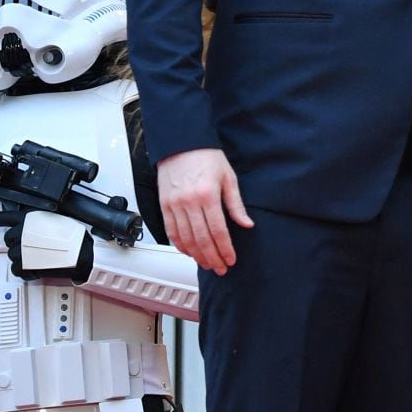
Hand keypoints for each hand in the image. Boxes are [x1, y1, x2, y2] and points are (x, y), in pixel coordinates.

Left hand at [0, 205, 93, 282]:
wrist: (82, 254)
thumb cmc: (74, 238)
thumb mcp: (57, 221)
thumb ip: (39, 224)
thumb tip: (33, 229)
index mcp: (29, 220)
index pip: (7, 217)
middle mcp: (21, 234)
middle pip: (8, 239)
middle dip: (18, 242)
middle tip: (34, 246)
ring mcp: (20, 250)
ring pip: (12, 256)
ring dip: (23, 257)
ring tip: (41, 256)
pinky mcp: (22, 267)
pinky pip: (16, 270)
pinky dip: (25, 270)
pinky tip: (38, 266)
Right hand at [157, 148, 252, 274]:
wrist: (181, 144)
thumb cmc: (207, 157)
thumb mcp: (228, 178)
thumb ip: (236, 204)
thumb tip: (247, 224)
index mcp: (207, 195)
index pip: (218, 231)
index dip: (225, 249)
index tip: (231, 260)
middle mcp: (188, 203)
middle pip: (201, 239)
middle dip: (212, 257)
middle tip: (220, 268)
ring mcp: (174, 205)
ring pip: (185, 239)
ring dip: (196, 255)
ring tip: (207, 264)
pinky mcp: (164, 205)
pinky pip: (171, 231)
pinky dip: (180, 245)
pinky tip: (189, 252)